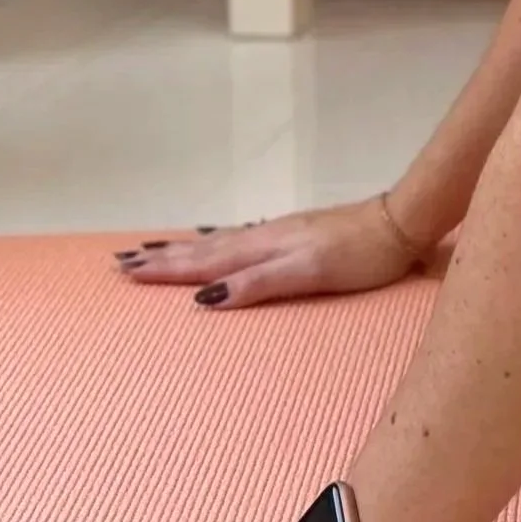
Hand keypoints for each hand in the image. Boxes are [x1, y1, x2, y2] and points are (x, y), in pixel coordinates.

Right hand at [113, 196, 432, 308]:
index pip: (204, 262)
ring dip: (182, 249)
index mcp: (263, 249)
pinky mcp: (293, 234)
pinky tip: (212, 241)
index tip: (126, 272)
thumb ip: (260, 282)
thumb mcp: (310, 274)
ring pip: (218, 242)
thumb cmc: (360, 257)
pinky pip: (239, 238)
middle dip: (162, 259)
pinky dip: (215, 242)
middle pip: (203, 249)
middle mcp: (263, 238)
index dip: (166, 270)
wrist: (398, 223)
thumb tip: (207, 297)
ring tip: (151, 250)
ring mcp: (277, 234)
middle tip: (122, 263)